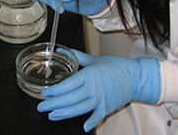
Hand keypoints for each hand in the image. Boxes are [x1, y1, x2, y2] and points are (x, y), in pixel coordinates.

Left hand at [37, 50, 160, 131]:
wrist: (135, 76)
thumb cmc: (115, 66)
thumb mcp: (94, 59)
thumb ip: (76, 56)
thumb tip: (61, 50)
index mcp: (89, 75)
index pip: (68, 85)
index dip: (55, 91)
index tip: (45, 93)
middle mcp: (93, 88)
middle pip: (70, 98)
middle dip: (54, 104)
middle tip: (41, 107)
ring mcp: (100, 99)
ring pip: (80, 108)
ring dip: (65, 113)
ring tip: (52, 116)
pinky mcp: (107, 107)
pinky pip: (97, 116)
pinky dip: (91, 122)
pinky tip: (83, 127)